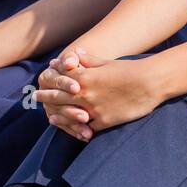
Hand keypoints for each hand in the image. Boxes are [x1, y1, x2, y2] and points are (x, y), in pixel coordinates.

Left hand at [34, 48, 160, 139]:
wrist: (150, 82)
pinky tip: (76, 133)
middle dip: (47, 99)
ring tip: (51, 120)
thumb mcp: (107, 63)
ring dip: (59, 118)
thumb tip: (74, 53)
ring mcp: (94, 109)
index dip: (50, 82)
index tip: (41, 83)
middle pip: (59, 99)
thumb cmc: (130, 69)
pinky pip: (88, 128)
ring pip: (70, 116)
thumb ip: (88, 60)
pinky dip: (81, 130)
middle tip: (37, 99)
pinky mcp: (104, 121)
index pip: (60, 81)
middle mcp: (85, 94)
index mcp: (86, 78)